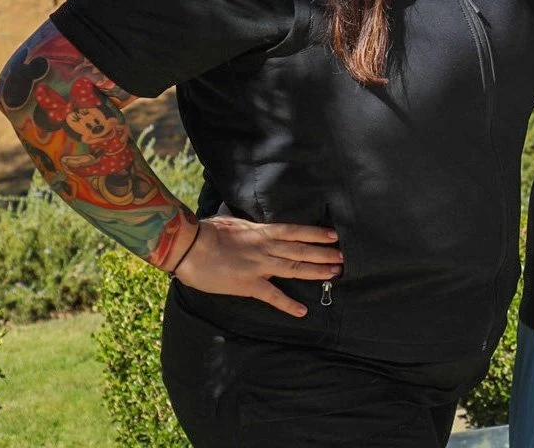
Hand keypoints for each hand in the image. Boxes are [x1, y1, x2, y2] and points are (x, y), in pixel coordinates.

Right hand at [171, 215, 342, 316]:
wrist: (189, 246)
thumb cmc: (207, 231)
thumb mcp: (233, 223)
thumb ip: (248, 226)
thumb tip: (252, 225)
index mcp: (263, 232)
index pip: (297, 231)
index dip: (317, 233)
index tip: (334, 235)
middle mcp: (266, 248)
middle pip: (302, 250)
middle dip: (324, 253)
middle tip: (344, 257)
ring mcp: (259, 266)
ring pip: (294, 268)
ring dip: (316, 271)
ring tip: (335, 273)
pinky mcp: (248, 285)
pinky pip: (272, 296)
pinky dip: (288, 304)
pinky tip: (302, 310)